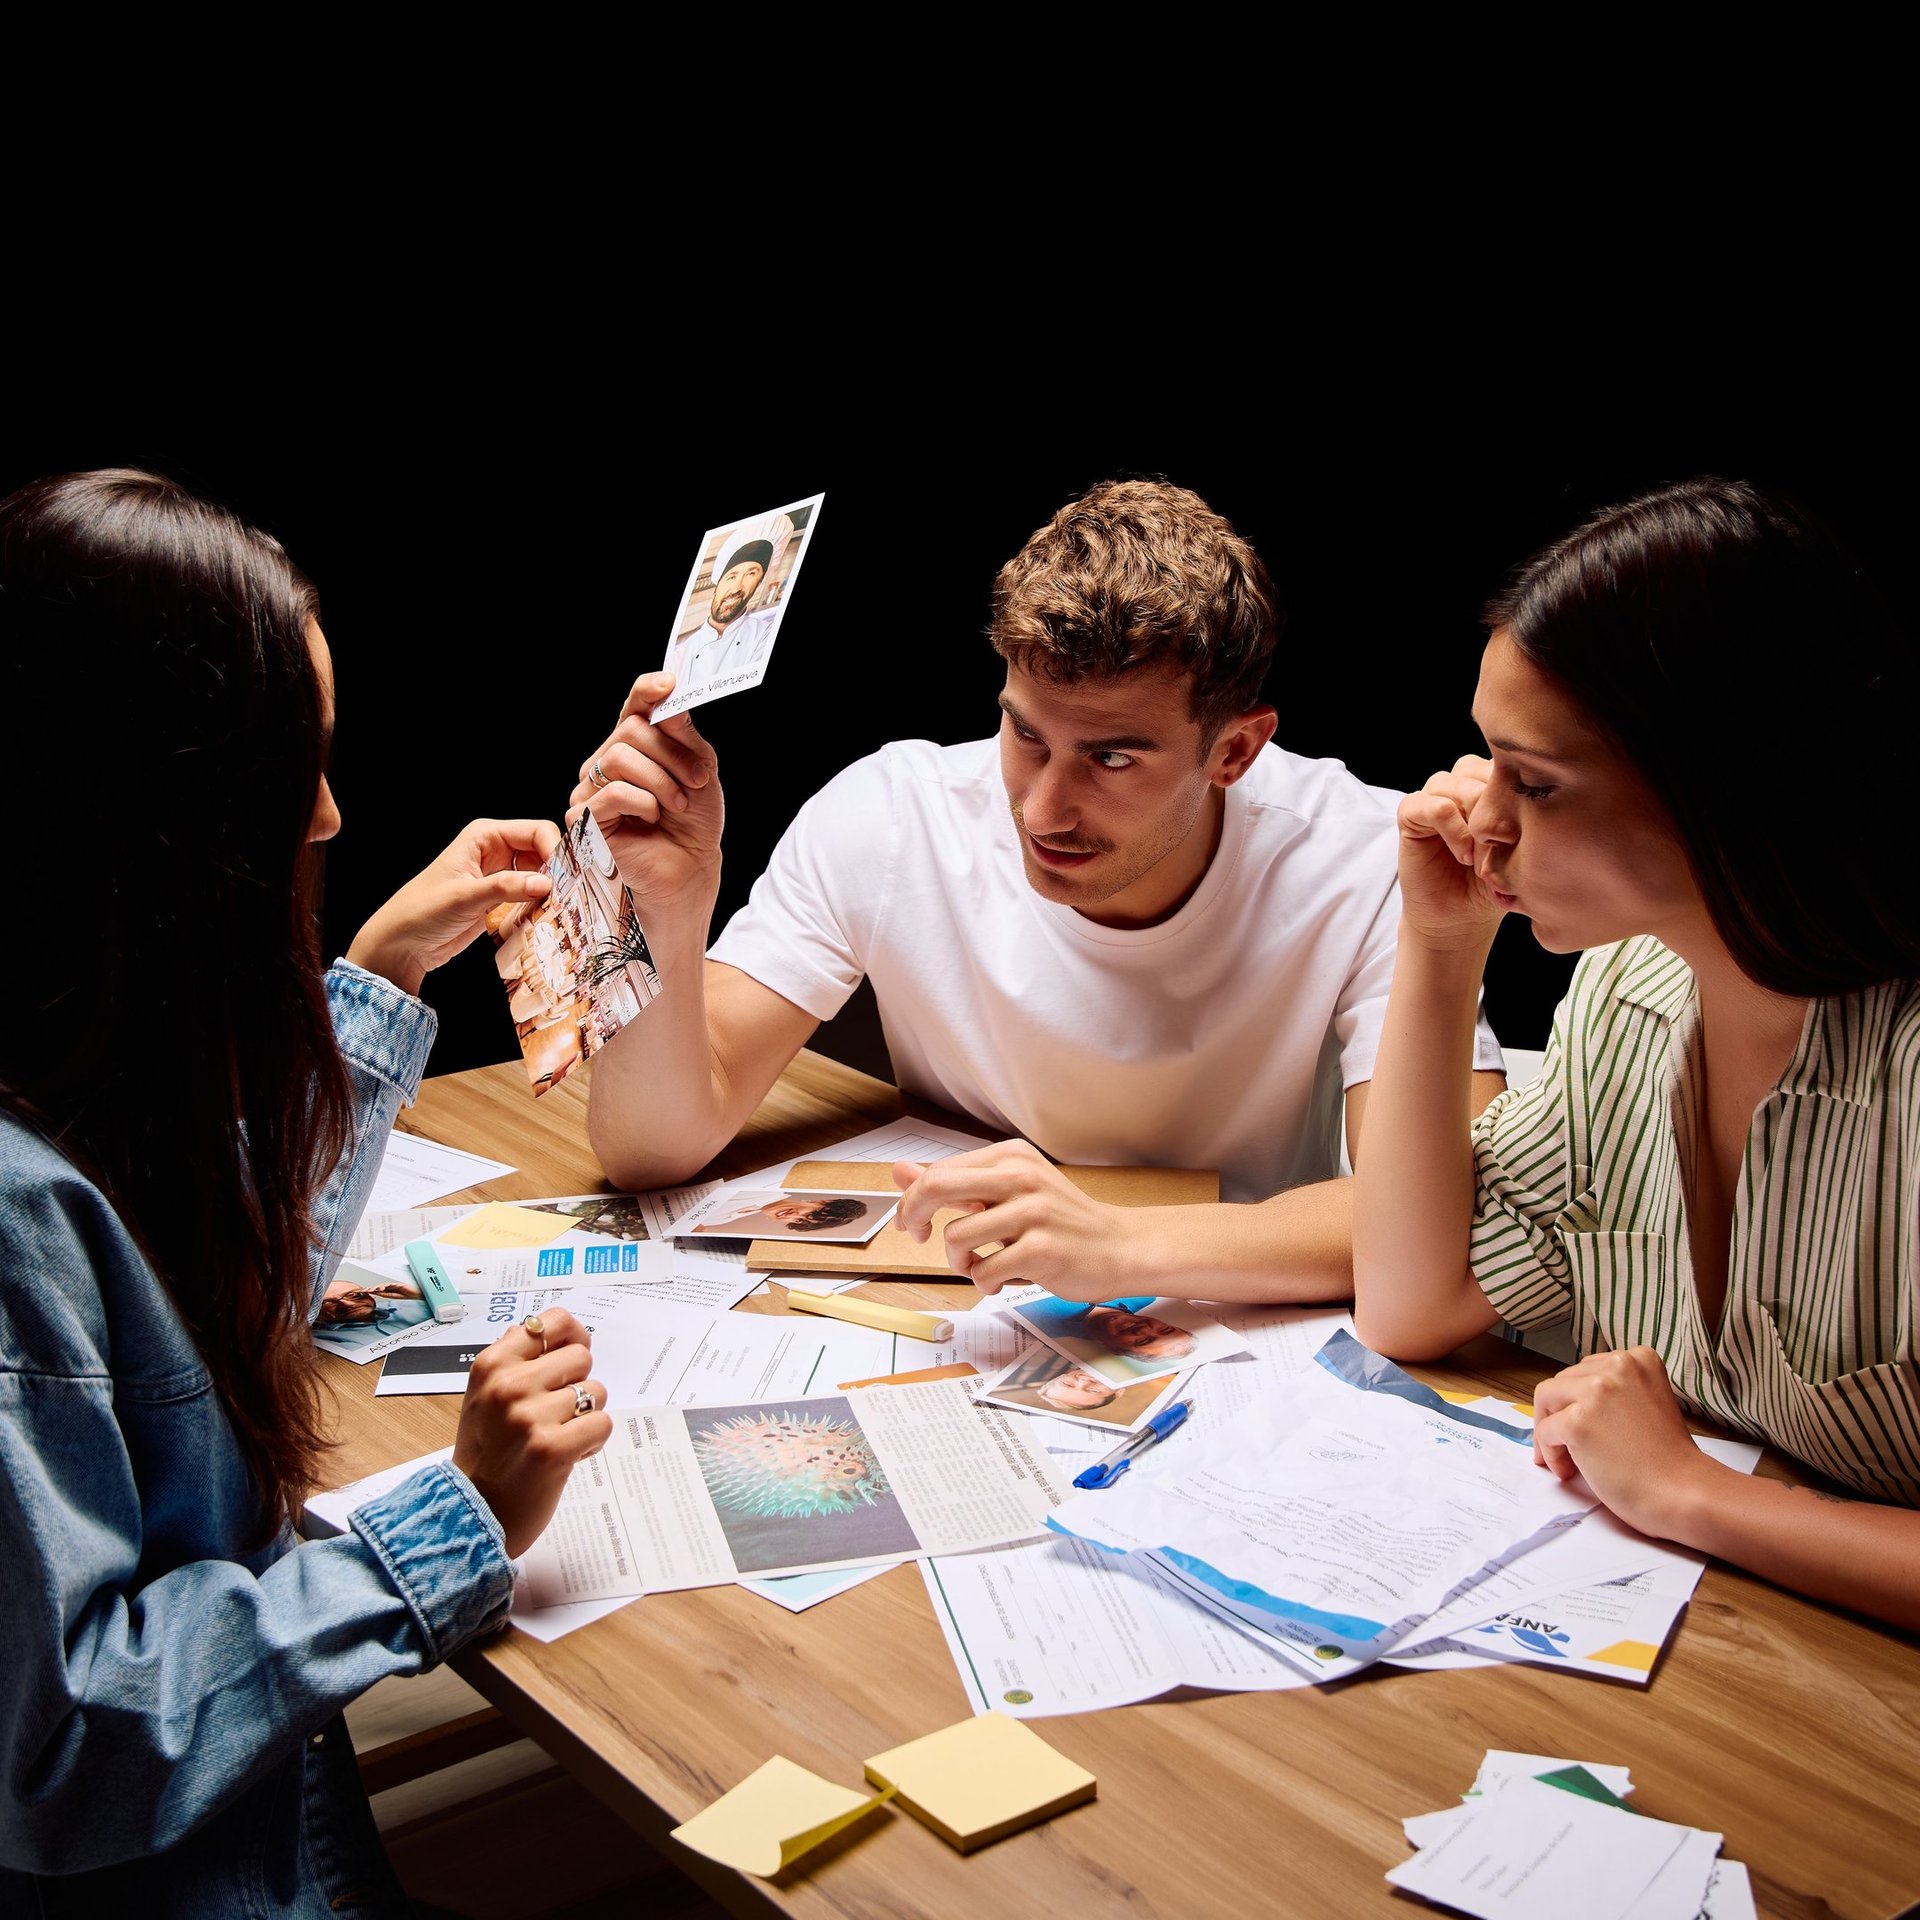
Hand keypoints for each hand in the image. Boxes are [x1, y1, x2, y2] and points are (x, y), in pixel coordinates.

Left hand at [347, 818, 561, 996]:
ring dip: (552, 891)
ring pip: (542, 875)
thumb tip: (547, 883)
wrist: (402, 945)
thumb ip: (505, 887)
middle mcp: (496, 850)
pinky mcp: (502, 899)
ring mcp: (500, 875)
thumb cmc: (421, 912)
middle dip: (558, 872)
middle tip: (568, 896)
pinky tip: (547, 918)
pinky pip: (532, 896)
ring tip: (560, 910)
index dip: (554, 850)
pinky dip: (542, 906)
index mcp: (485, 836)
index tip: (565, 877)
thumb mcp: (464, 896)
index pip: (536, 831)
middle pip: (544, 852)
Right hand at [452, 1308, 611, 1559]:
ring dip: (584, 1417)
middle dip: (577, 1384)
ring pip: (595, 1393)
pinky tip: (567, 1456)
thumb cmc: (485, 1454)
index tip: (571, 1358)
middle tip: (554, 1415)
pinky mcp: (551, 1449)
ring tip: (556, 1438)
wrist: (471, 1514)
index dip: (573, 1337)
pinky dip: (592, 1442)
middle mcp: (508, 1385)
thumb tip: (557, 1329)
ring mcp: (528, 1417)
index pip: (554, 1321)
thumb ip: (516, 1360)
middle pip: (581, 1357)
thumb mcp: (484, 1395)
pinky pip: (602, 1424)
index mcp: (491, 1365)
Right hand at [570, 670, 722, 913]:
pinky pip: (613, 791)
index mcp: (632, 747)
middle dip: (671, 753)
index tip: (670, 684)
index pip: (632, 706)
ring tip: (679, 805)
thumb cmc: (692, 824)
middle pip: (630, 730)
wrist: (690, 869)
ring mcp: (590, 789)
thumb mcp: (698, 770)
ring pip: (620, 757)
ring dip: (662, 781)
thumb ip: (682, 734)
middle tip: (696, 780)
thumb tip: (669, 696)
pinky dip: (645, 802)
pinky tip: (654, 818)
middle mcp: (605, 763)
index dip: (648, 691)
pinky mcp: (583, 818)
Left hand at [891, 1140, 1136, 1300]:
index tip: (913, 1222)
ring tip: (980, 1267)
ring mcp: (1034, 1213)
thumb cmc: (1060, 1222)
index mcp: (1012, 1157)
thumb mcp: (1009, 1192)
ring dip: (958, 1262)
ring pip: (956, 1237)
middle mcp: (1022, 1177)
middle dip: (913, 1215)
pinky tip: (1000, 1280)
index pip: (939, 1170)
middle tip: (917, 1237)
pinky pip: (984, 1270)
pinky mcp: (1042, 1250)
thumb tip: (899, 1170)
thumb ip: (956, 1184)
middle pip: (936, 1187)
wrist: (1120, 1247)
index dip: (912, 1199)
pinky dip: (983, 1282)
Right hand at [1395, 755, 1507, 952]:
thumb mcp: (1518, 848)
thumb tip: (1534, 798)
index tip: (1526, 832)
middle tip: (1504, 846)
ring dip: (1473, 819)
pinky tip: (1463, 854)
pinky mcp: (1410, 817)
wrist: (1461, 918)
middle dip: (1494, 806)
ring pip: (1454, 783)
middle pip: (1477, 769)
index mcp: (1487, 787)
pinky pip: (1431, 805)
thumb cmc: (1493, 884)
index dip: (1515, 792)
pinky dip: (1452, 828)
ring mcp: (1432, 799)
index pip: (1501, 763)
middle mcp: (1459, 787)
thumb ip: (1521, 818)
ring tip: (1481, 857)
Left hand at [1529, 1347, 1720, 1539]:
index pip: (1586, 1370)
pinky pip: (1544, 1431)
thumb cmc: (1668, 1460)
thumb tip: (1570, 1401)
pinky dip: (1549, 1453)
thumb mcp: (1646, 1403)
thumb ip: (1616, 1393)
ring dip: (1549, 1430)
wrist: (1684, 1493)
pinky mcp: (1579, 1421)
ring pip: (1545, 1399)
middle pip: (1562, 1382)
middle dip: (1559, 1413)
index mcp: (1638, 1359)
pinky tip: (1568, 1471)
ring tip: (1566, 1459)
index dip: (1577, 1400)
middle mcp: (1617, 1367)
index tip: (1582, 1423)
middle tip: (1567, 1446)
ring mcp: (1596, 1392)